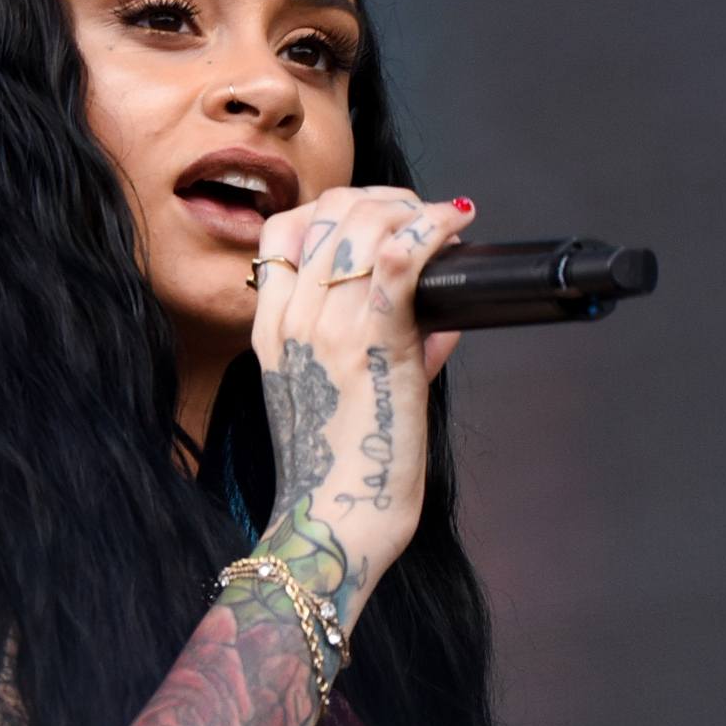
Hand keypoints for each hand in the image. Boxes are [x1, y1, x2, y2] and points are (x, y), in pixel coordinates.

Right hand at [248, 185, 471, 627]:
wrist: (333, 525)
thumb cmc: (341, 476)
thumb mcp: (337, 398)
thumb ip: (381, 347)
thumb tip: (437, 320)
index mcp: (271, 333)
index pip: (283, 233)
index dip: (331, 210)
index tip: (375, 218)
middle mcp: (292, 321)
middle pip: (324, 214)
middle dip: (379, 199)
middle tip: (419, 214)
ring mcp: (327, 328)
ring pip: (360, 222)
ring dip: (408, 208)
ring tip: (439, 221)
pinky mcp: (372, 343)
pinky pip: (399, 257)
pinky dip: (431, 229)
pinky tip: (454, 227)